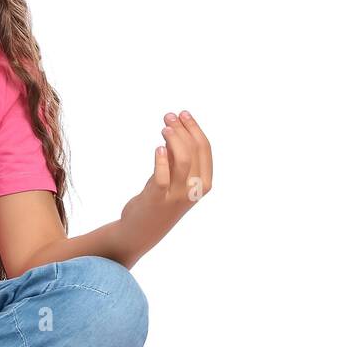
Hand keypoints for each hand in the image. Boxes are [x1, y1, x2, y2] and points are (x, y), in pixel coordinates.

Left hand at [119, 110, 212, 256]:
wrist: (141, 231)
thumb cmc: (159, 201)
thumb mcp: (172, 179)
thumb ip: (175, 159)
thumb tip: (172, 133)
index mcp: (204, 183)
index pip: (205, 149)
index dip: (194, 128)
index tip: (183, 114)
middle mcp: (194, 190)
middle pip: (194, 151)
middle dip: (183, 129)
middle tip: (169, 116)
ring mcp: (177, 196)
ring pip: (182, 161)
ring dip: (174, 139)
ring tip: (164, 127)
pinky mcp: (157, 200)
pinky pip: (162, 177)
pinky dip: (161, 160)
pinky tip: (158, 148)